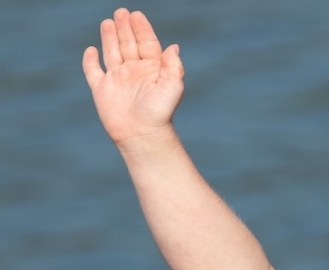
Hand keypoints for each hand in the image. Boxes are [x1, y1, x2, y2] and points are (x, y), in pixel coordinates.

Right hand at [83, 8, 184, 145]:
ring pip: (112, 53)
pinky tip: (92, 50)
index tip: (136, 15)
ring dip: (110, 38)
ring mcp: (117, 80)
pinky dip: (91, 61)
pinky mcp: (102, 90)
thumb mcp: (173, 87)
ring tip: (108, 22)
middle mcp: (134, 72)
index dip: (142, 29)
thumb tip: (174, 46)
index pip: (146, 44)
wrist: (142, 134)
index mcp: (152, 70)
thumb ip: (173, 66)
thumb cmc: (160, 112)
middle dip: (125, 28)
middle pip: (128, 44)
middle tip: (121, 12)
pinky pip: (93, 72)